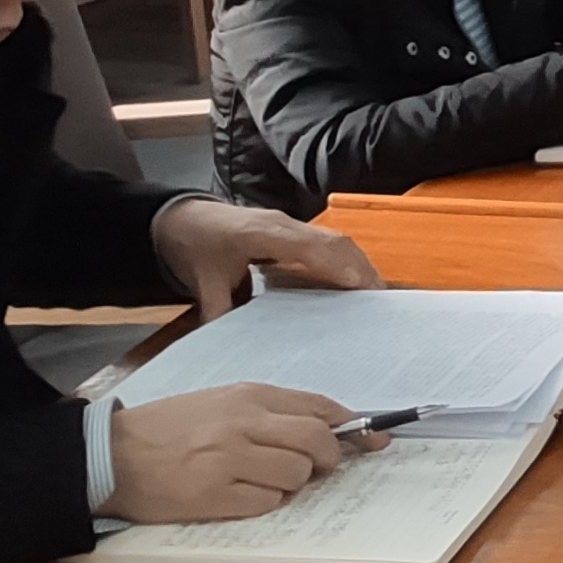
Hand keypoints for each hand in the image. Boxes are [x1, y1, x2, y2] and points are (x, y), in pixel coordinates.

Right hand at [105, 384, 361, 521]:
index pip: (319, 407)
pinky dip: (265, 502)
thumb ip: (271, 411)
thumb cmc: (170, 428)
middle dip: (330, 459)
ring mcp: (229, 459)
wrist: (112, 452)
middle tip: (320, 469)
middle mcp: (243, 422)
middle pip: (317, 441)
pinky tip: (239, 494)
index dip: (354, 426)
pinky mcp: (215, 495)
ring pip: (297, 474)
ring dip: (293, 483)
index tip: (374, 438)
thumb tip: (329, 428)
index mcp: (248, 395)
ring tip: (263, 479)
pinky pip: (267, 502)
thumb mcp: (221, 402)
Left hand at [152, 197, 376, 317]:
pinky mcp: (292, 230)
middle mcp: (282, 225)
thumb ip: (217, 310)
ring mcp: (289, 224)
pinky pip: (328, 242)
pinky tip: (356, 282)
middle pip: (333, 241)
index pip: (307, 246)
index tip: (360, 286)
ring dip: (358, 264)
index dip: (336, 265)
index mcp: (259, 233)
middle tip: (381, 300)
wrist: (181, 217)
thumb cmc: (193, 245)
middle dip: (360, 267)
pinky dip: (347, 261)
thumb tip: (230, 345)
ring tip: (377, 295)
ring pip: (335, 240)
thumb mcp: (200, 281)